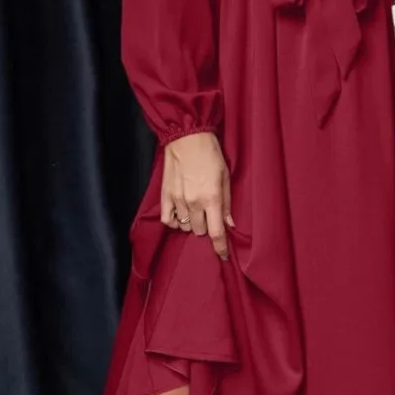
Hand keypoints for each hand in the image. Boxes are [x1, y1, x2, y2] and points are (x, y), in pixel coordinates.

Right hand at [161, 131, 233, 261]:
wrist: (187, 137)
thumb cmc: (211, 154)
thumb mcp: (226, 177)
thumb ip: (227, 203)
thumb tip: (230, 224)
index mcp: (212, 199)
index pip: (216, 233)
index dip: (221, 248)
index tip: (224, 256)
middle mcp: (193, 203)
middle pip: (199, 231)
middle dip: (207, 228)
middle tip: (210, 216)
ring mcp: (177, 200)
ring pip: (184, 227)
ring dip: (192, 223)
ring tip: (196, 211)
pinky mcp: (165, 195)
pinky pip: (167, 219)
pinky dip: (174, 221)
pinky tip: (180, 215)